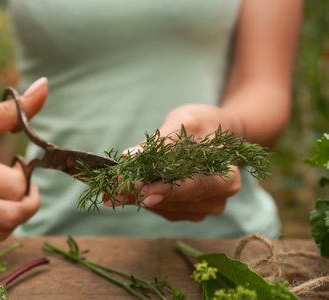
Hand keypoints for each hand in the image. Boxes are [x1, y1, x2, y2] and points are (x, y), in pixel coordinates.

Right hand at [0, 78, 47, 244]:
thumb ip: (8, 109)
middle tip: (24, 186)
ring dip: (15, 214)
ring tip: (7, 195)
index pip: (11, 186)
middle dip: (29, 201)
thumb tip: (45, 86)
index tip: (18, 164)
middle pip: (11, 216)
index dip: (25, 175)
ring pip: (0, 232)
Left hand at [111, 104, 243, 220]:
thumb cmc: (204, 125)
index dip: (164, 188)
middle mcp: (215, 201)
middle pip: (174, 200)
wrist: (212, 134)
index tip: (137, 188)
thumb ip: (161, 142)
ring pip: (162, 206)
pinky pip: (157, 207)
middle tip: (110, 189)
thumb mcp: (185, 123)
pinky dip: (137, 198)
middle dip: (140, 193)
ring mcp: (199, 209)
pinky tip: (119, 191)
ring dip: (134, 197)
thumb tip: (131, 155)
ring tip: (109, 188)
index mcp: (226, 180)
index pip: (194, 188)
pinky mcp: (183, 211)